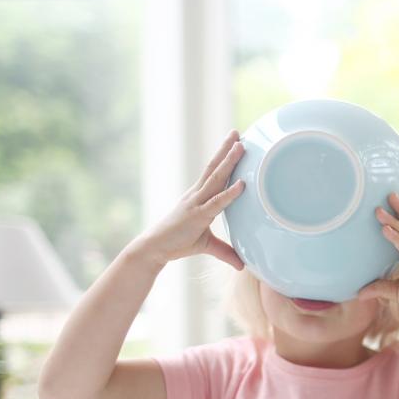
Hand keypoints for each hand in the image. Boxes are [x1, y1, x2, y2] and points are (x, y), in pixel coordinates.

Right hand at [133, 130, 246, 268]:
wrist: (155, 249)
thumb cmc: (178, 243)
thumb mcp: (208, 246)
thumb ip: (226, 252)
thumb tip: (243, 265)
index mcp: (199, 197)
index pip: (214, 174)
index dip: (224, 158)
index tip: (235, 143)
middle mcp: (197, 195)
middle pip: (214, 168)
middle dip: (226, 150)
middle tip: (238, 132)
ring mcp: (196, 203)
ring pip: (216, 179)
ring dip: (229, 162)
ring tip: (240, 145)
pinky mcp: (197, 216)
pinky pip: (216, 203)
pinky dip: (230, 194)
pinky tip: (242, 184)